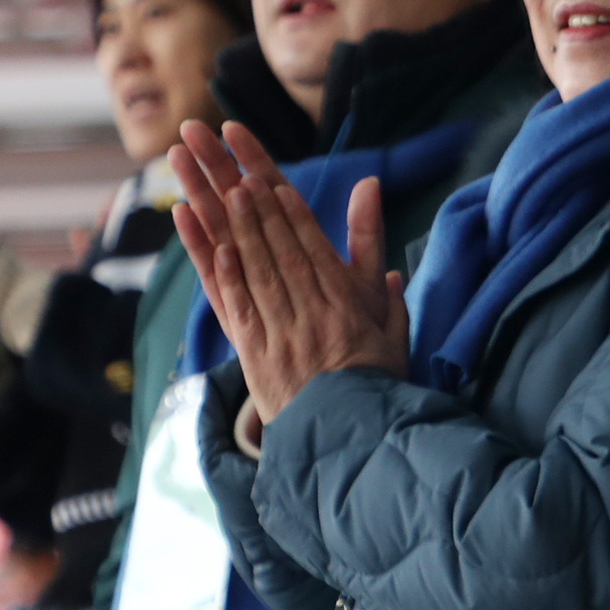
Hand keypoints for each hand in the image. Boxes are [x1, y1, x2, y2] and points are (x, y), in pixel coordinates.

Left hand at [168, 120, 406, 423]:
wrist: (349, 439)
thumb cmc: (375, 384)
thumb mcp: (393, 336)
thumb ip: (390, 297)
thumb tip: (392, 266)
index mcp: (345, 308)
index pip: (315, 251)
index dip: (292, 215)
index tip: (275, 183)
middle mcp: (311, 315)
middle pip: (281, 251)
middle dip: (258, 207)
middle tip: (237, 170)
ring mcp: (281, 334)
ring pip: (257, 272)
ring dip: (239, 229)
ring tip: (222, 191)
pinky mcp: (257, 355)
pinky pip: (240, 308)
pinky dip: (226, 275)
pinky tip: (216, 246)